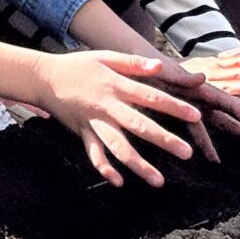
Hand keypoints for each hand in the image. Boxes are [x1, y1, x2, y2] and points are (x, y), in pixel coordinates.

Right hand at [32, 52, 207, 188]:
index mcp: (116, 86)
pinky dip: (105, 168)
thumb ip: (133, 63)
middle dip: (162, 140)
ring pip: (117, 146)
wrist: (44, 78)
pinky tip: (119, 181)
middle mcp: (107, 106)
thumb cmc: (78, 65)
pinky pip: (94, 154)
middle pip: (138, 125)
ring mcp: (94, 122)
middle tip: (186, 153)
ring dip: (138, 164)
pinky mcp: (83, 132)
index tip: (195, 116)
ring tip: (158, 180)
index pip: (149, 97)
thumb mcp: (105, 57)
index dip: (173, 106)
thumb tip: (160, 65)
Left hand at [138, 54, 239, 161]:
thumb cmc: (149, 67)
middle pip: (231, 111)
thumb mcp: (164, 70)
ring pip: (221, 123)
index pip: (222, 97)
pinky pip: (198, 132)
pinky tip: (214, 161)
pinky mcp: (182, 113)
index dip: (238, 107)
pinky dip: (207, 145)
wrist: (134, 68)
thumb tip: (203, 78)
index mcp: (197, 85)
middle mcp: (200, 96)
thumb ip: (181, 75)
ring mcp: (193, 105)